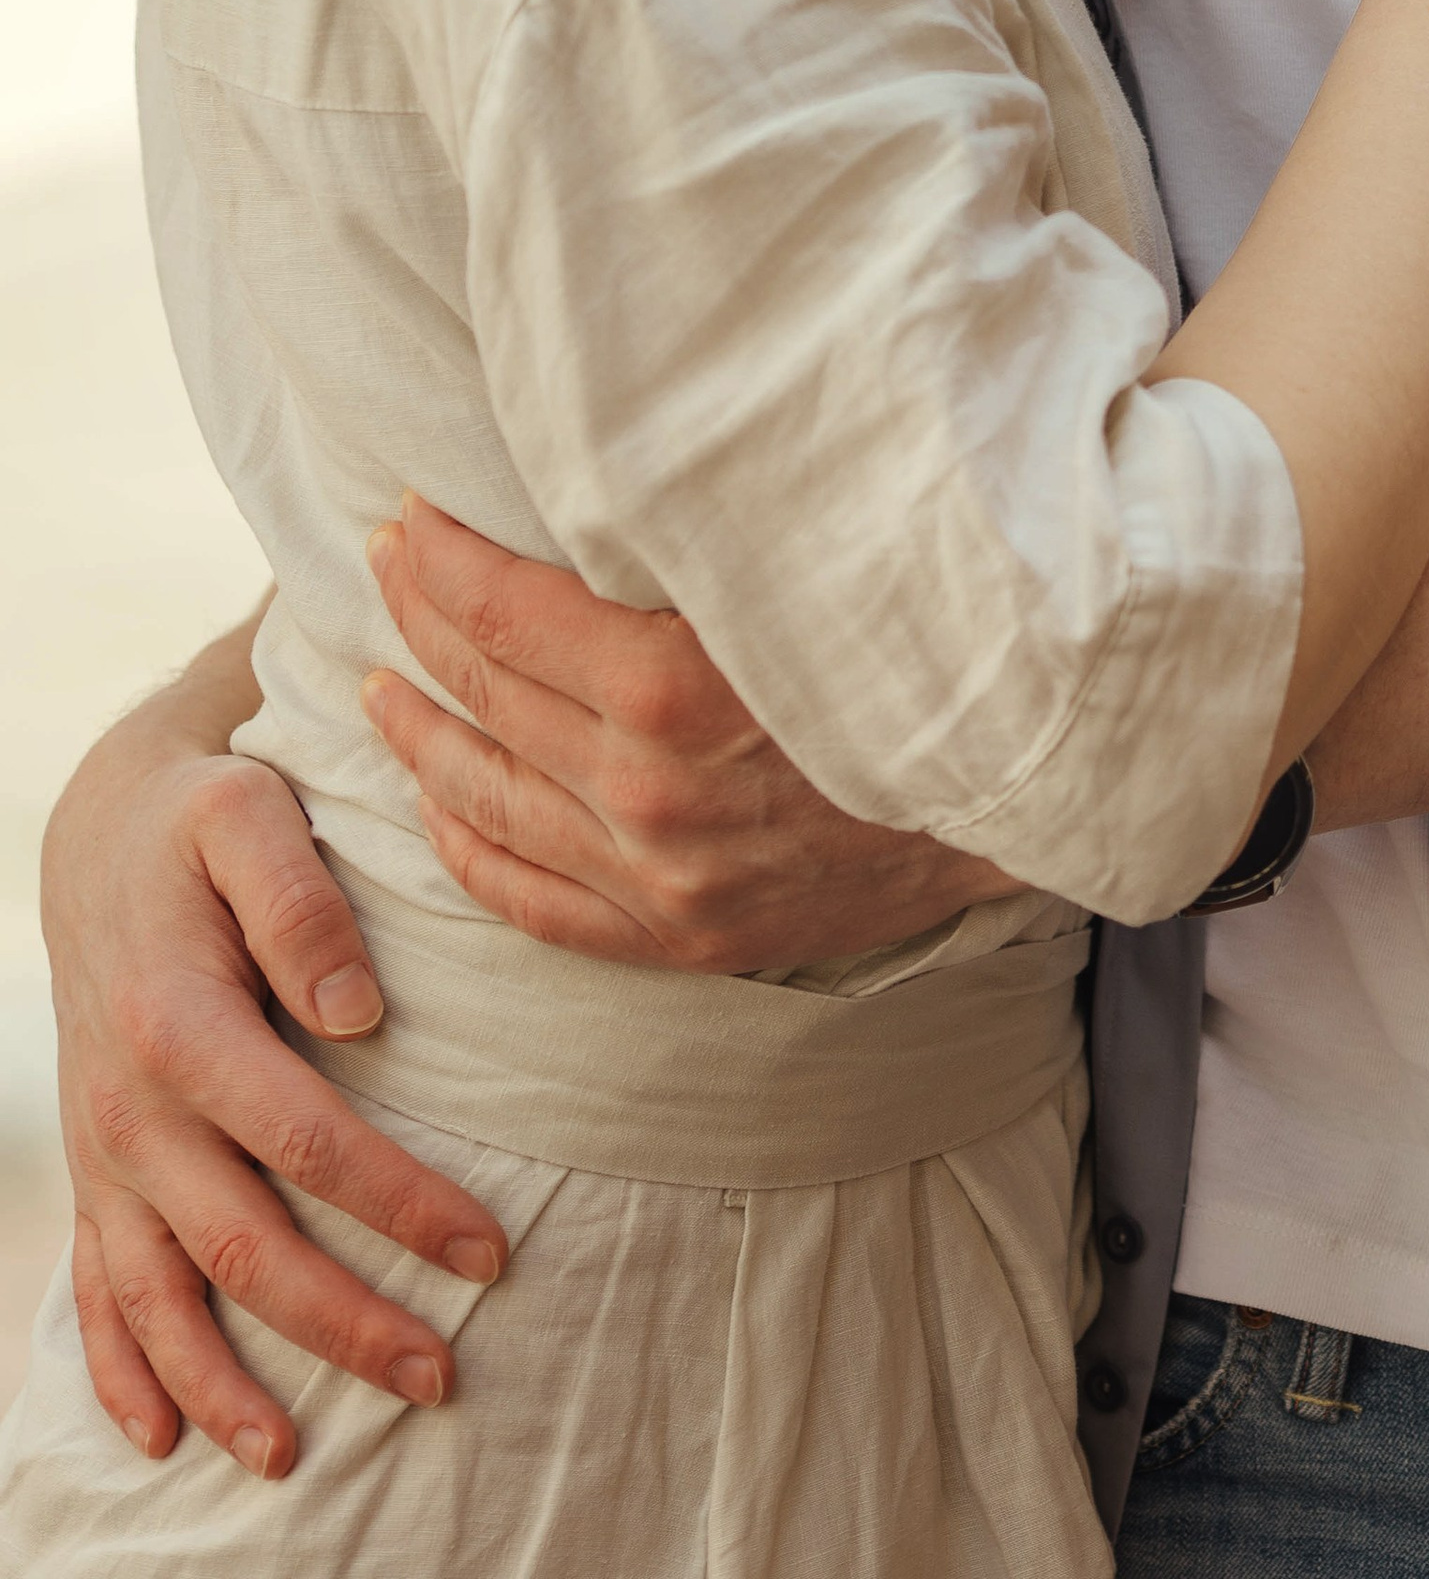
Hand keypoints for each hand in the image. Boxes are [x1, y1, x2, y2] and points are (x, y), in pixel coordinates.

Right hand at [42, 650, 505, 1481]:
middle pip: (241, 1243)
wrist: (99, 832)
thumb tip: (358, 1012)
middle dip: (340, 1322)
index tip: (489, 1253)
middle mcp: (133, 1108)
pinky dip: (124, 1368)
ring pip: (159, 1294)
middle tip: (439, 1378)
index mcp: (182, 1026)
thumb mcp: (247, 813)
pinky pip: (96, 1288)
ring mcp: (106, 1150)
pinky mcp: (94, 1168)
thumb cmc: (201, 818)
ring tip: (293, 1459)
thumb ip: (301, 903)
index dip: (400, 1204)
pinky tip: (161, 1437)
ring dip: (222, 1384)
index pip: (308, 1141)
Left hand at [365, 496, 1014, 968]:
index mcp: (675, 685)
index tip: (410, 508)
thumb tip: (597, 461)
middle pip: (485, 690)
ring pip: (485, 797)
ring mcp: (659, 876)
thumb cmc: (926, 639)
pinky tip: (433, 802)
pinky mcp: (681, 939)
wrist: (1030, 784)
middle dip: (418, 617)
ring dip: (419, 730)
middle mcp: (650, 789)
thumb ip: (694, 529)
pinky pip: (530, 898)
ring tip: (378, 680)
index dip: (441, 555)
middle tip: (382, 562)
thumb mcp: (806, 561)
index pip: (504, 609)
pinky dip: (465, 847)